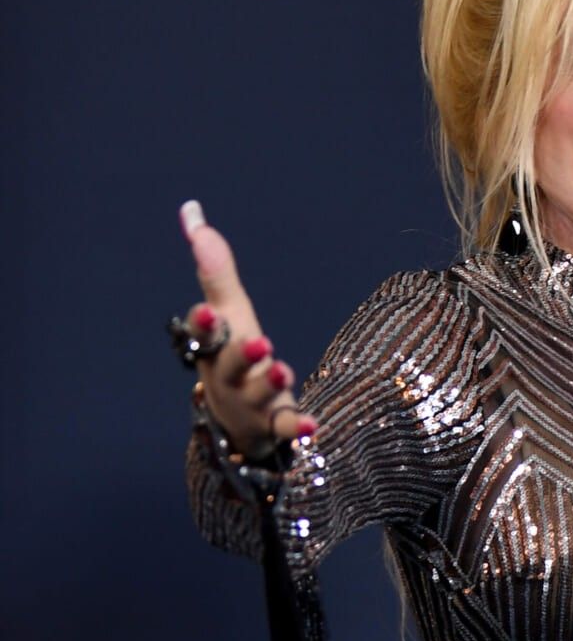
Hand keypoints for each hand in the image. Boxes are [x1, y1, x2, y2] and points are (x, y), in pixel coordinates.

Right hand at [178, 200, 315, 457]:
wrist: (238, 422)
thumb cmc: (231, 355)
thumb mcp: (227, 313)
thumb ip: (215, 268)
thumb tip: (192, 213)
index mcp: (213, 346)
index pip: (205, 332)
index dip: (204, 322)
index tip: (208, 309)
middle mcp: (226, 376)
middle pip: (229, 365)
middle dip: (239, 354)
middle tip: (258, 340)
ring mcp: (250, 403)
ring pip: (258, 394)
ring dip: (269, 382)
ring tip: (284, 369)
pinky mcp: (274, 424)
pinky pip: (284, 427)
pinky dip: (296, 427)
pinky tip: (312, 425)